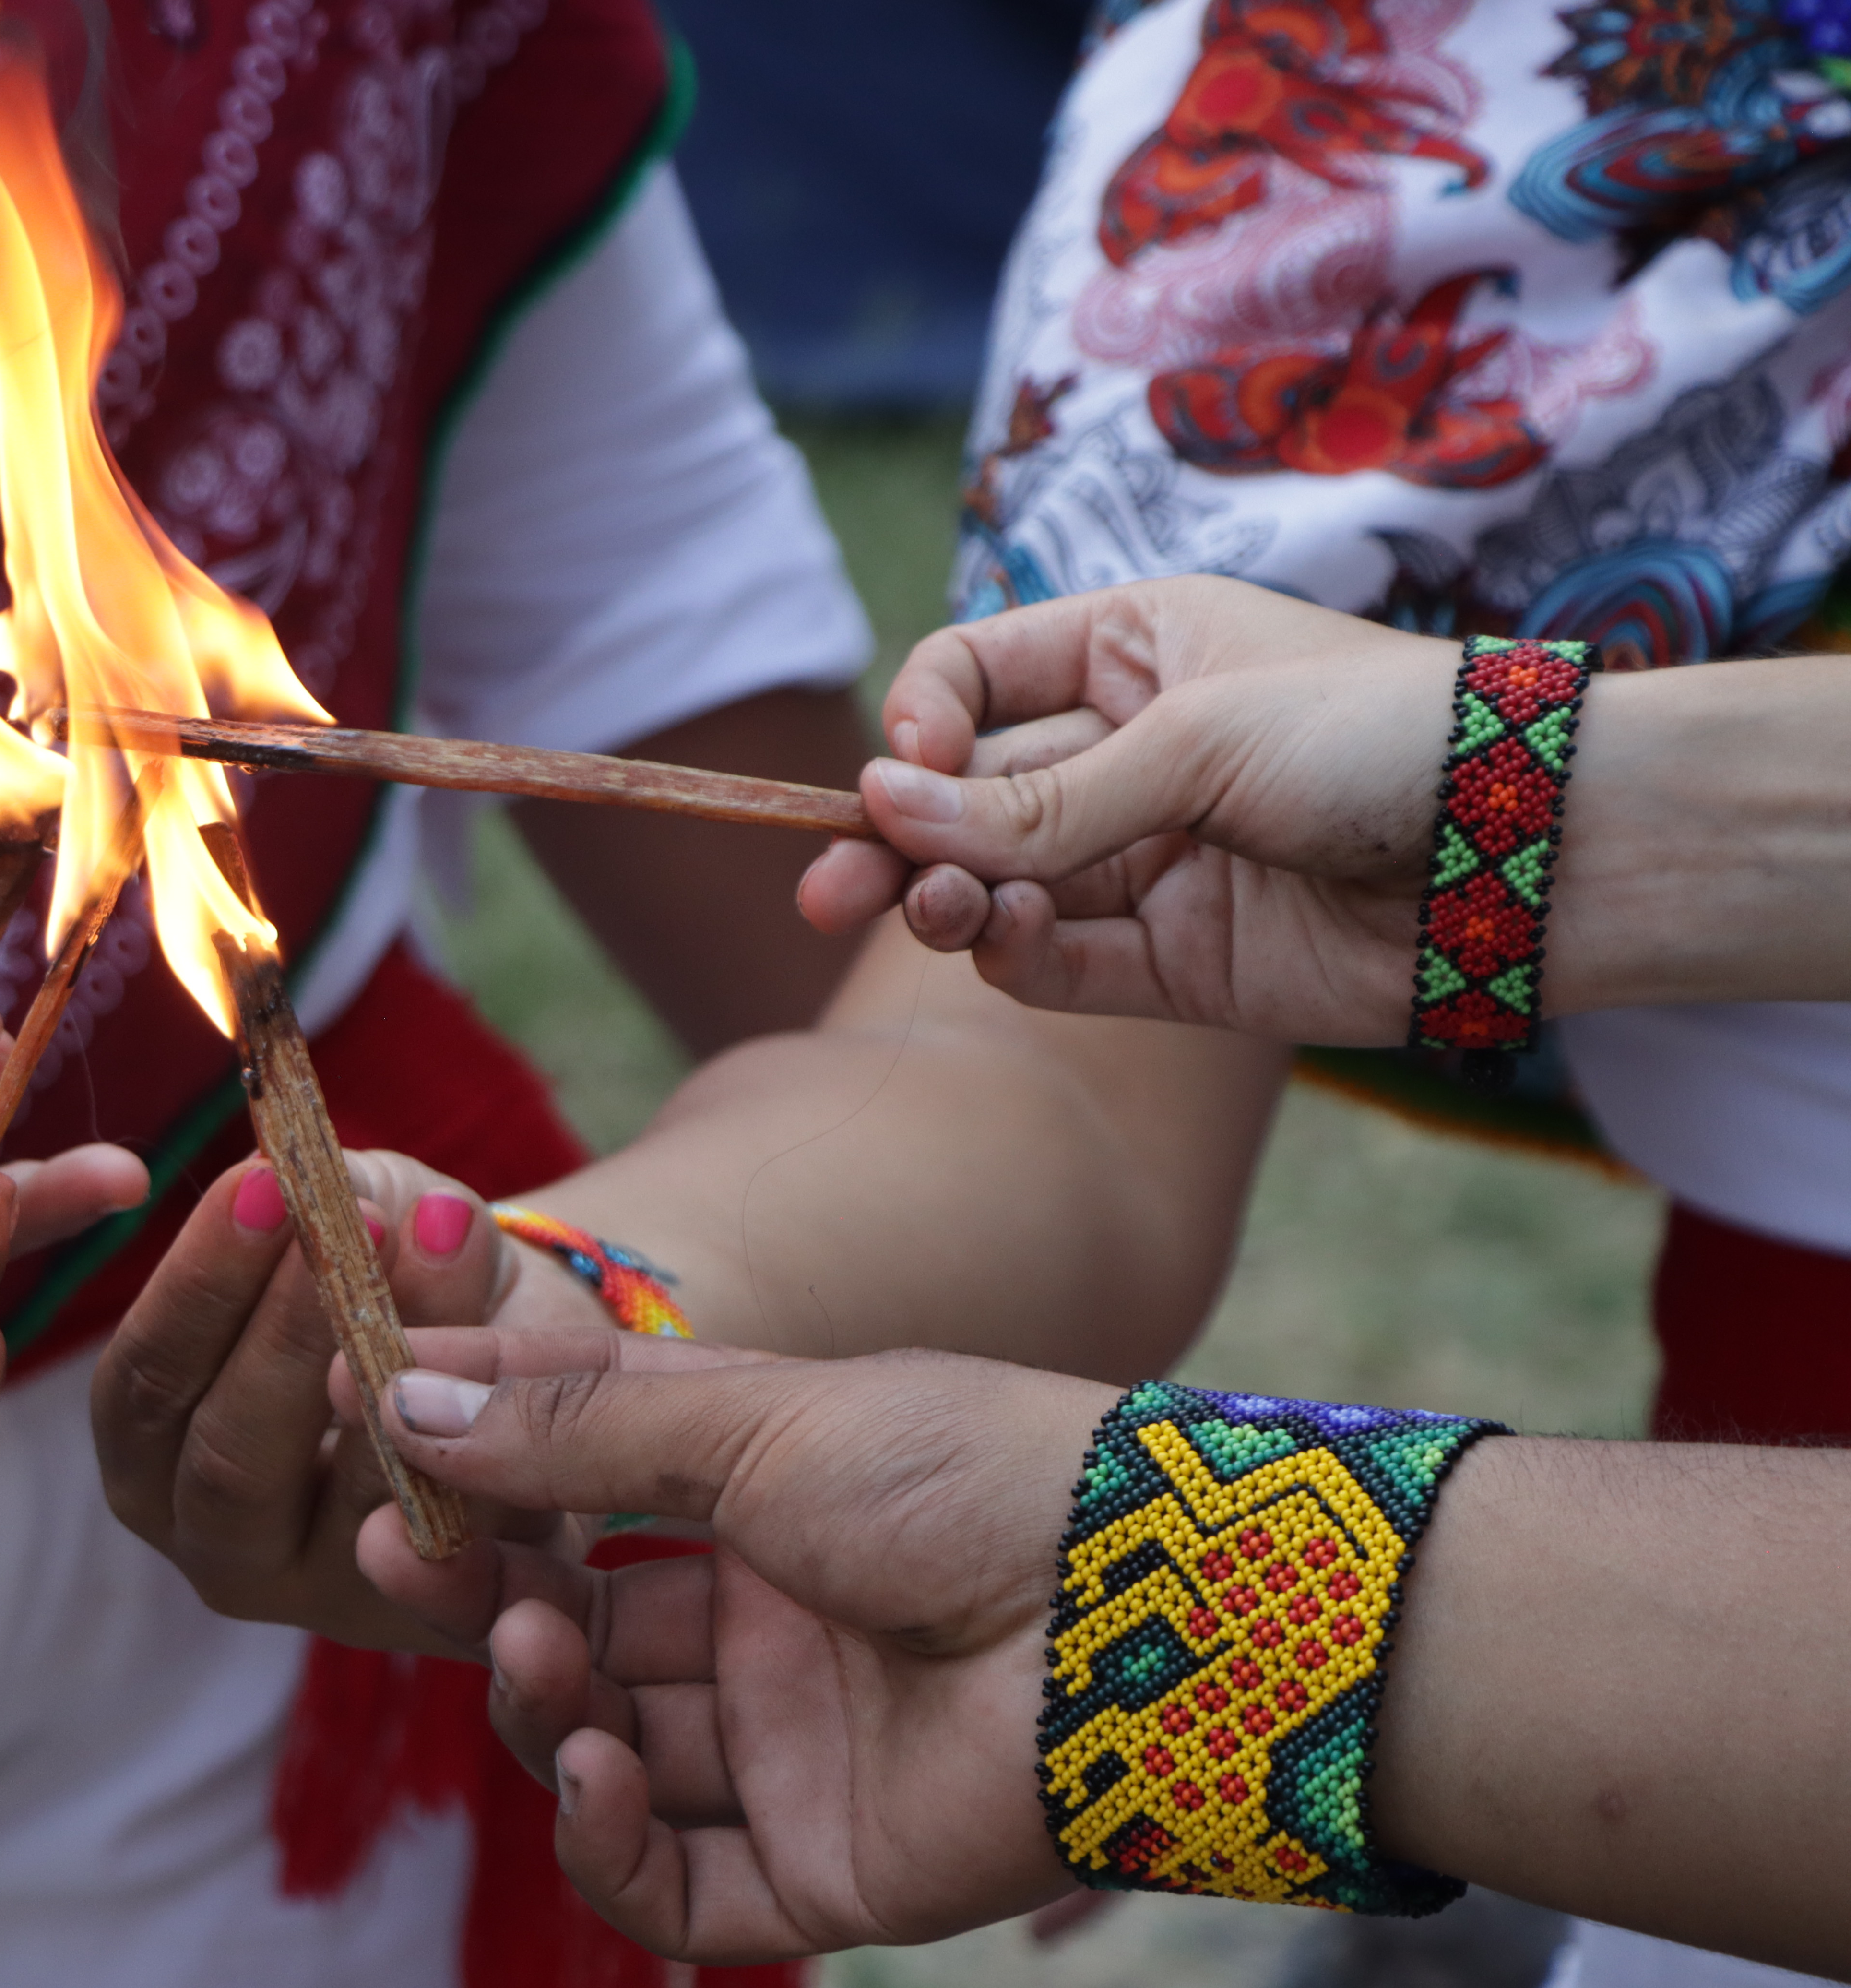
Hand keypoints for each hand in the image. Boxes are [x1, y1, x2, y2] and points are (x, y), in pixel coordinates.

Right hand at [92, 1153, 597, 1652]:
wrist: (518, 1363)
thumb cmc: (395, 1285)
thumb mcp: (350, 1217)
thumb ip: (332, 1198)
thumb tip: (343, 1186)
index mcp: (155, 1452)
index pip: (143, 1384)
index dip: (197, 1285)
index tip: (262, 1183)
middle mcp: (219, 1541)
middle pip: (229, 1458)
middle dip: (291, 1331)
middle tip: (357, 1221)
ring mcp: (330, 1594)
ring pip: (351, 1499)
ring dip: (401, 1369)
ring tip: (446, 1237)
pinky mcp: (440, 1620)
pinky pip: (463, 1539)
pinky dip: (492, 1437)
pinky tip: (523, 1352)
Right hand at [346, 1330, 1099, 1959]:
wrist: (1139, 1604)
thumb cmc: (966, 1472)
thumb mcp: (753, 1417)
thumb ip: (574, 1429)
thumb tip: (399, 1396)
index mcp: (765, 1521)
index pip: (579, 1526)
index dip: (483, 1507)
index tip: (385, 1461)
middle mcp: (772, 1643)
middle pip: (578, 1649)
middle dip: (486, 1610)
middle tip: (412, 1559)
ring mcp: (794, 1762)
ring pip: (606, 1767)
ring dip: (539, 1712)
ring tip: (532, 1653)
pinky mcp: (823, 1873)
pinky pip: (673, 1891)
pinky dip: (601, 1846)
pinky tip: (585, 1772)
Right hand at [796, 578, 1459, 1041]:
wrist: (1533, 851)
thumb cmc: (1380, 738)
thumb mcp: (1196, 740)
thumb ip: (1039, 800)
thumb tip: (882, 812)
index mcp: (1133, 653)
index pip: (971, 679)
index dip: (922, 723)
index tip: (909, 766)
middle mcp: (1126, 754)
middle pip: (964, 797)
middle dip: (892, 841)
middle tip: (823, 889)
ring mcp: (1144, 861)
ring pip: (995, 888)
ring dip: (948, 901)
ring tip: (943, 914)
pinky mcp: (1171, 961)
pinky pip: (1054, 965)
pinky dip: (1012, 958)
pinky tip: (1003, 941)